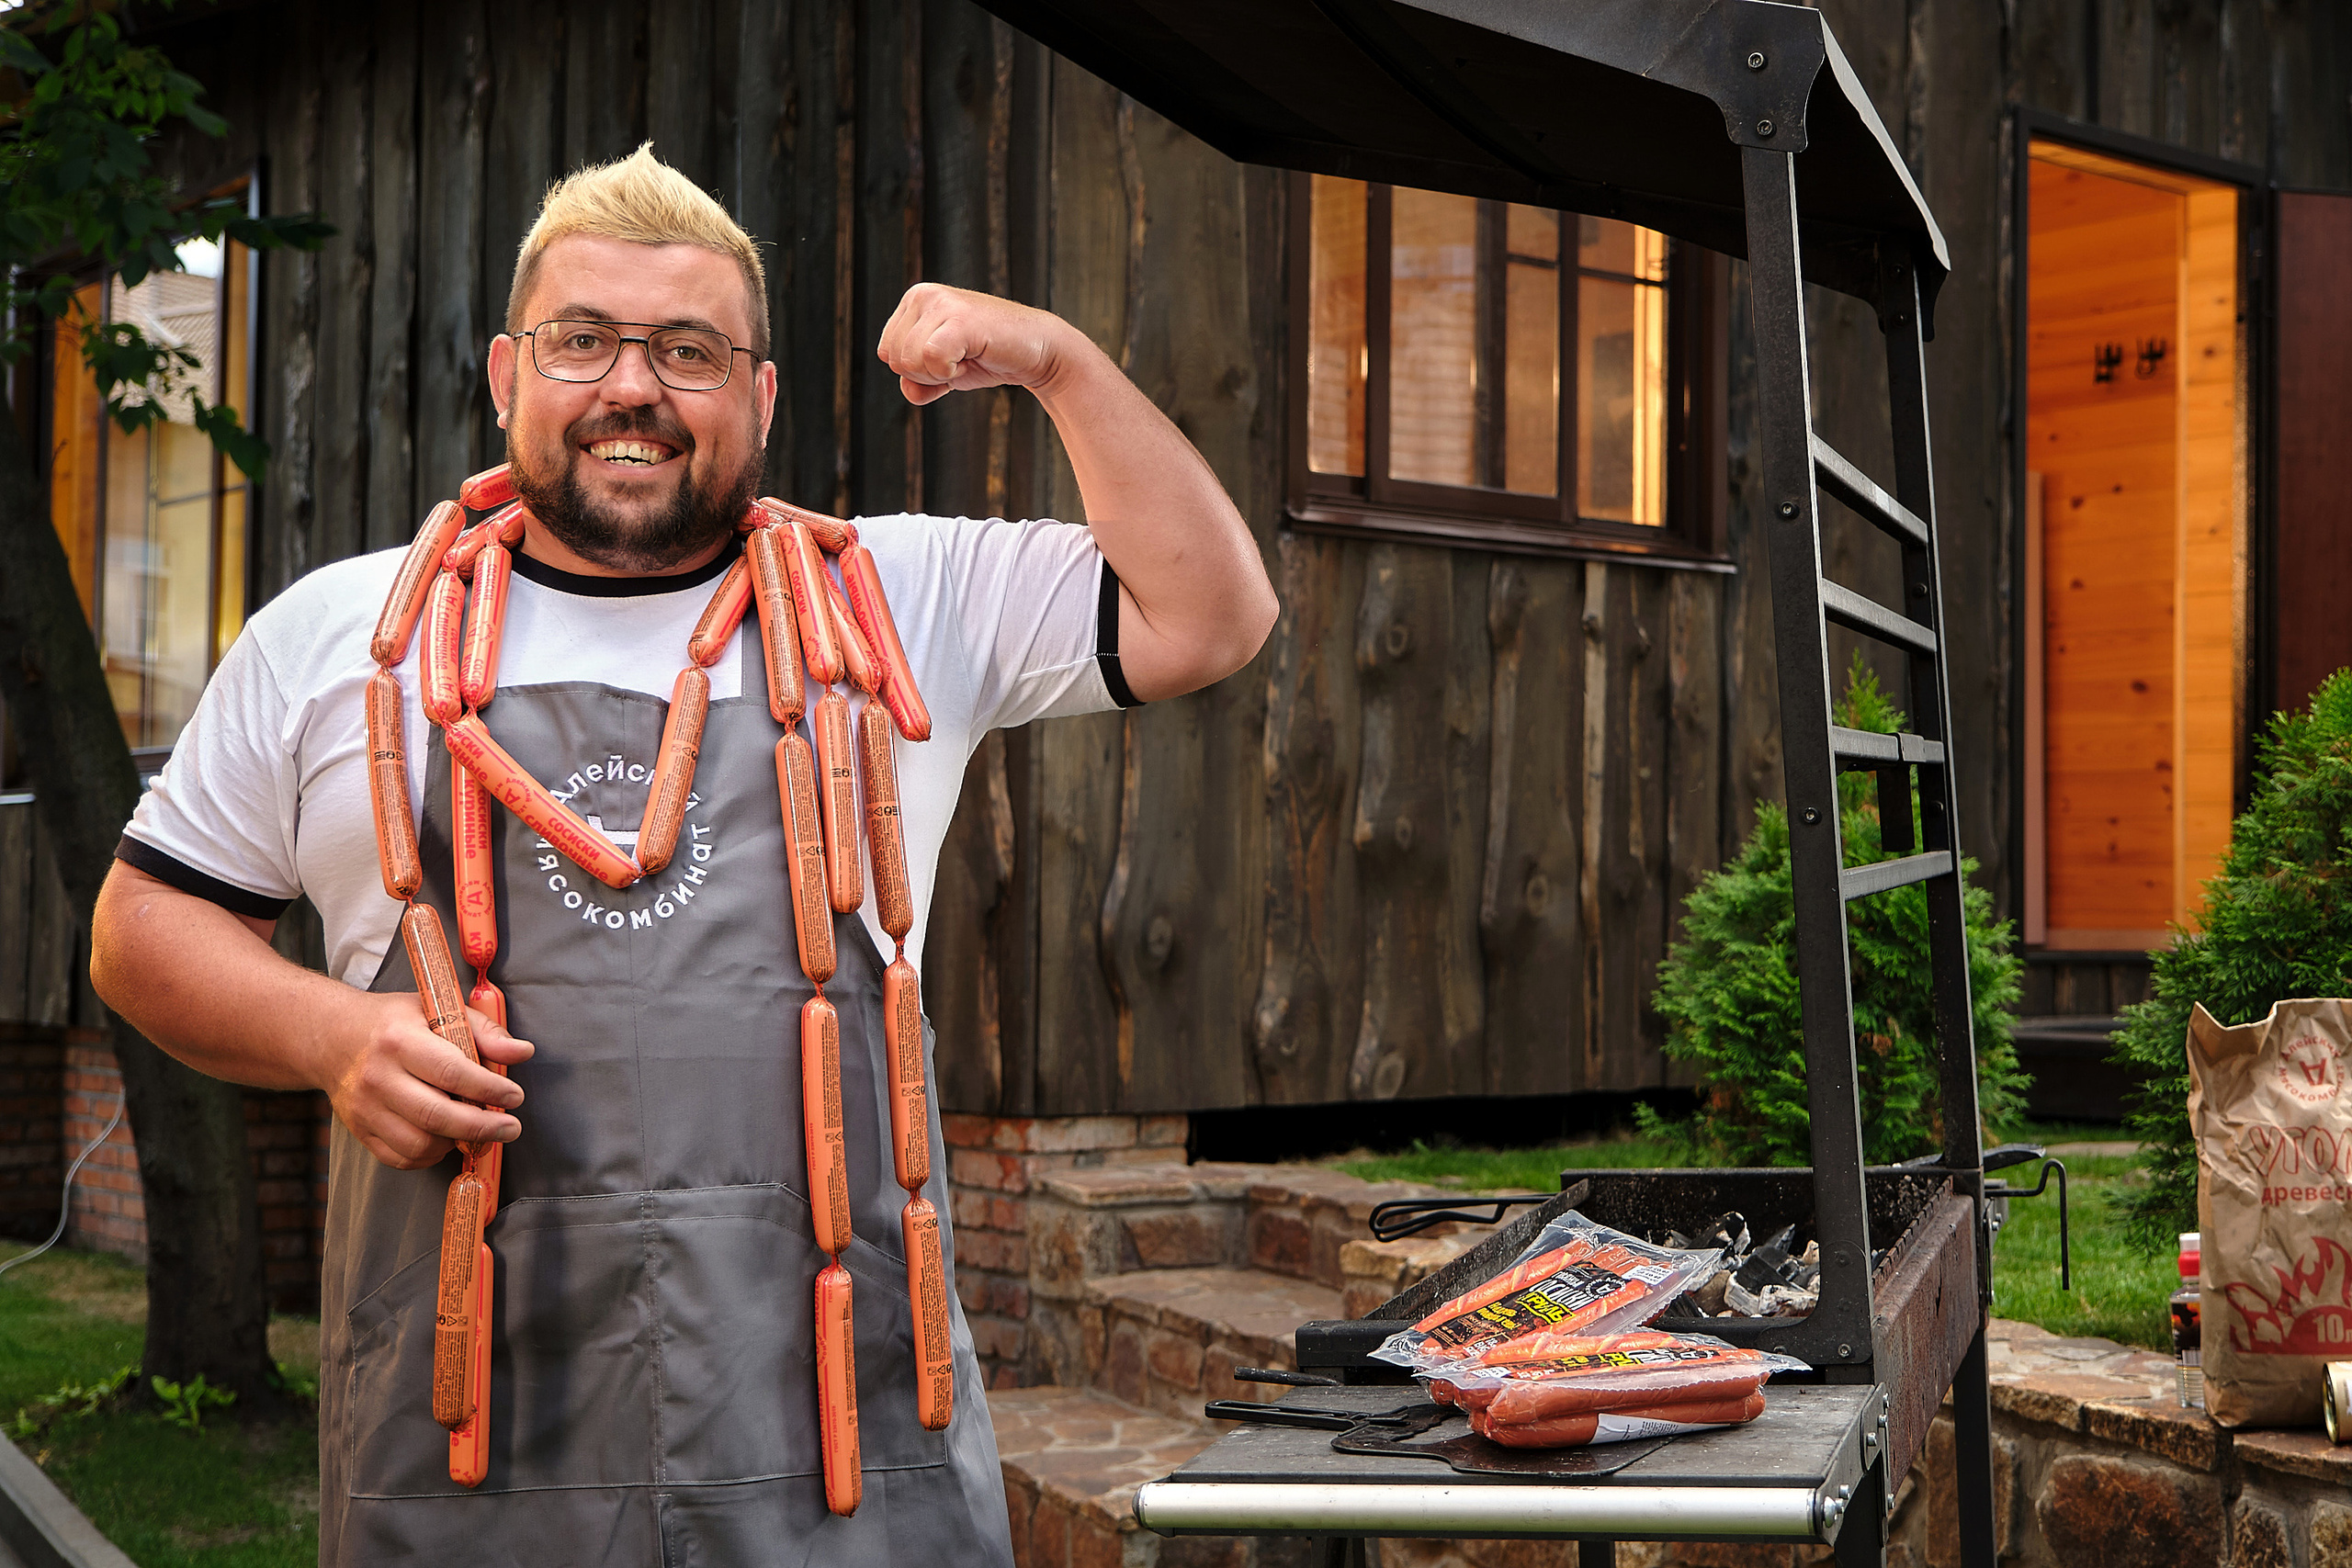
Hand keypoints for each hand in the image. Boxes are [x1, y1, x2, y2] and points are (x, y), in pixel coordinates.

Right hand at [319, 991, 535, 1170]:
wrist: (332, 1038)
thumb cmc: (394, 1022)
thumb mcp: (437, 1010)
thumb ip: (483, 1031)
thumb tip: (523, 1052)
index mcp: (398, 1040)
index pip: (450, 1072)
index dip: (488, 1089)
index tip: (515, 1096)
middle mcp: (378, 1077)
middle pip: (435, 1115)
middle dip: (481, 1127)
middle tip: (511, 1128)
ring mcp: (365, 1109)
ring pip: (419, 1144)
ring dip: (456, 1143)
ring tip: (476, 1130)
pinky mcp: (360, 1131)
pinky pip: (401, 1158)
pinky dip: (431, 1156)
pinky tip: (447, 1139)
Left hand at [875, 283, 1085, 405]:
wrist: (1038, 351)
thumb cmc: (989, 357)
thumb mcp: (943, 372)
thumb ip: (917, 383)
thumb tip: (908, 389)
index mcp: (914, 299)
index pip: (887, 353)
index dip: (917, 370)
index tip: (949, 358)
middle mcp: (923, 294)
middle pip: (895, 359)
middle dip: (927, 374)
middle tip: (962, 359)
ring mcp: (941, 303)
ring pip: (909, 361)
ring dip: (940, 374)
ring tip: (968, 356)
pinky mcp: (960, 319)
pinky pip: (930, 359)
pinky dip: (949, 373)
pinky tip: (972, 358)